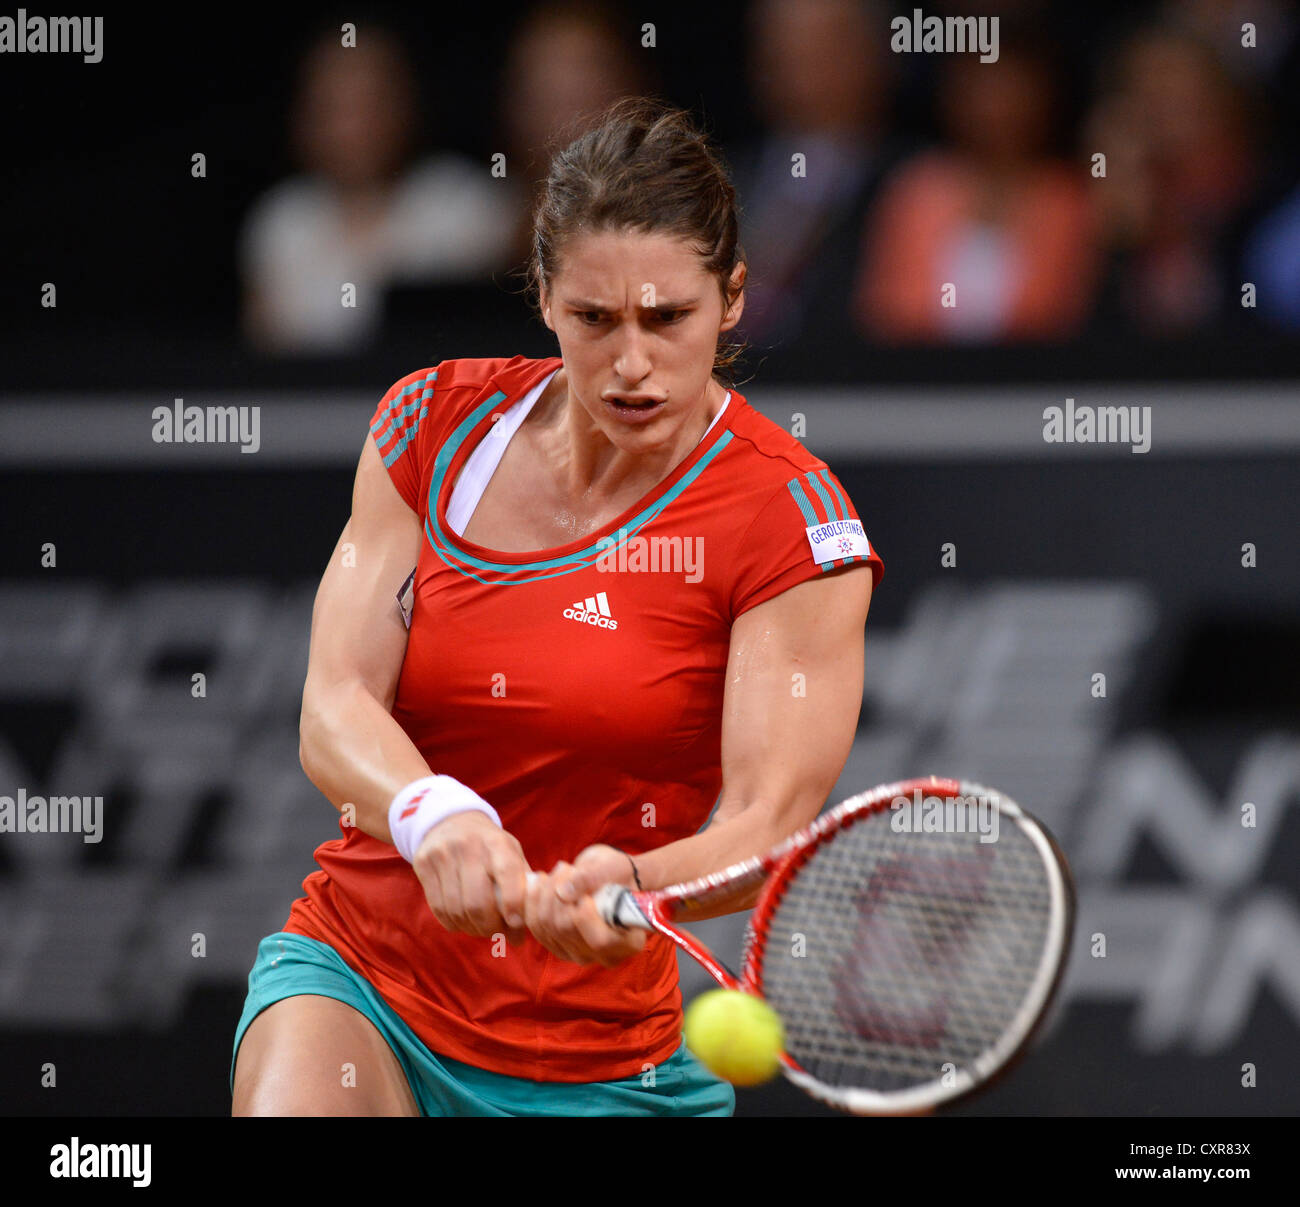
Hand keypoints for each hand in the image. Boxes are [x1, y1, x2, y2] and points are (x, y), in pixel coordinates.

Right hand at [411, 811, 530, 944]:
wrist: (449, 820)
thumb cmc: (489, 846)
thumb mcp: (510, 854)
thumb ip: (520, 889)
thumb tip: (519, 936)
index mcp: (497, 842)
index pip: (508, 873)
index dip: (513, 903)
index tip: (516, 923)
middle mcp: (469, 846)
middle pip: (477, 902)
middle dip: (490, 926)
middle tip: (498, 932)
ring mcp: (442, 854)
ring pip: (456, 909)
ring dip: (471, 928)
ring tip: (481, 928)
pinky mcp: (423, 864)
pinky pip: (438, 908)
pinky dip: (454, 923)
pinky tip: (463, 921)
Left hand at [525, 844, 647, 967]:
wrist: (610, 877)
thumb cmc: (619, 872)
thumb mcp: (612, 869)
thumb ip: (591, 879)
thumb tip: (563, 892)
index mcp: (629, 942)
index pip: (600, 940)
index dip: (584, 915)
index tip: (582, 888)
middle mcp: (604, 955)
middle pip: (567, 931)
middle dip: (558, 894)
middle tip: (564, 867)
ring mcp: (580, 953)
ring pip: (548, 928)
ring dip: (545, 894)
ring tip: (556, 871)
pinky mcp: (559, 946)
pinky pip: (537, 928)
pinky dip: (533, 902)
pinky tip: (538, 882)